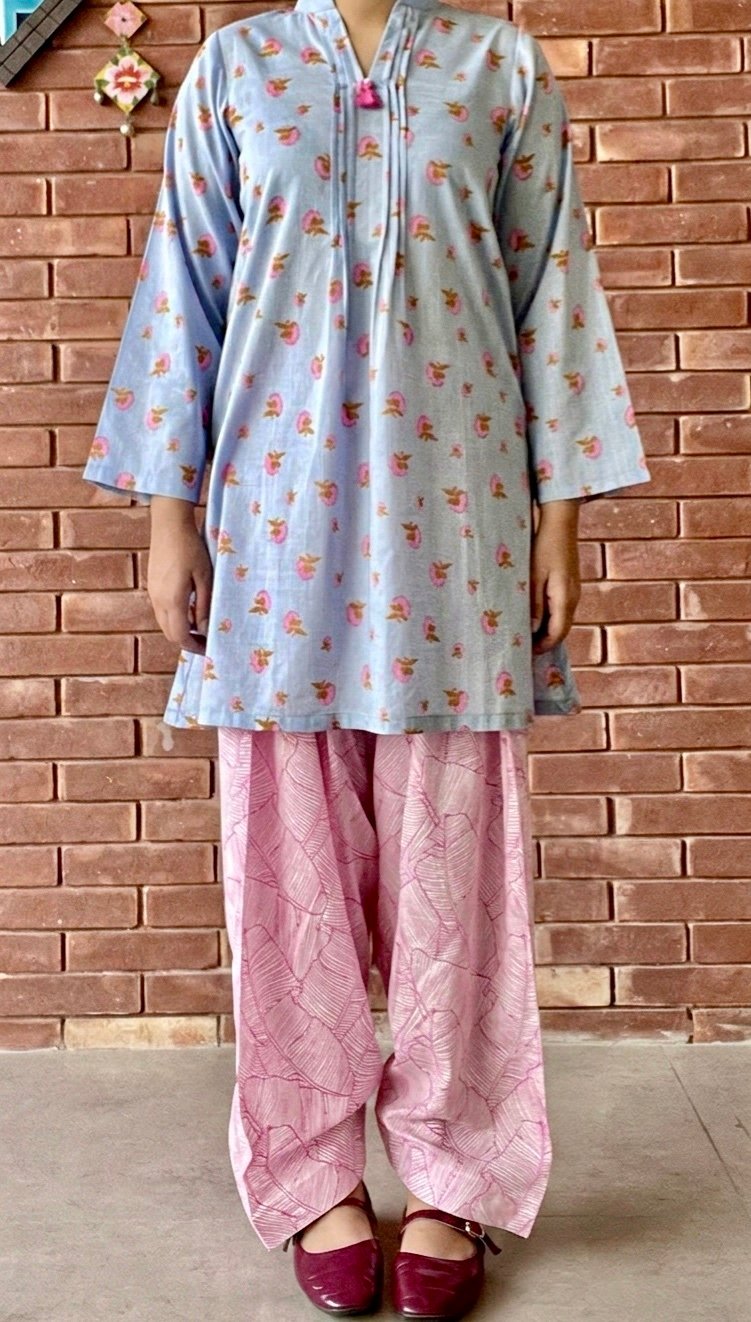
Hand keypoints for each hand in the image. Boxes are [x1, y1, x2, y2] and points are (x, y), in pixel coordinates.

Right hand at [147, 496, 212, 655]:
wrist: (169, 525)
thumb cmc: (191, 548)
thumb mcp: (204, 578)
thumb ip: (204, 606)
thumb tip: (204, 630)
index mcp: (172, 600)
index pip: (180, 636)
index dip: (194, 647)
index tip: (209, 649)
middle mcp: (158, 600)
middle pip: (170, 633)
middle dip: (187, 641)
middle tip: (207, 640)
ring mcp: (153, 593)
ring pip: (165, 623)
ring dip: (181, 629)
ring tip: (201, 624)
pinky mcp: (153, 586)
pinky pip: (162, 611)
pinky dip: (175, 617)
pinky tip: (190, 608)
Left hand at [530, 499, 580, 654]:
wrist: (560, 521)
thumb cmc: (544, 545)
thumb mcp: (534, 576)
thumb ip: (534, 604)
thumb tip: (532, 629)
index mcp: (565, 598)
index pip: (557, 634)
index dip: (542, 646)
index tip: (525, 652)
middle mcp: (573, 597)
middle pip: (561, 630)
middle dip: (544, 641)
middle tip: (523, 647)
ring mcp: (573, 590)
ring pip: (561, 619)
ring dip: (546, 629)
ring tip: (526, 633)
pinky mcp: (569, 584)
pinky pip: (561, 608)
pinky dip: (549, 617)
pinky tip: (534, 615)